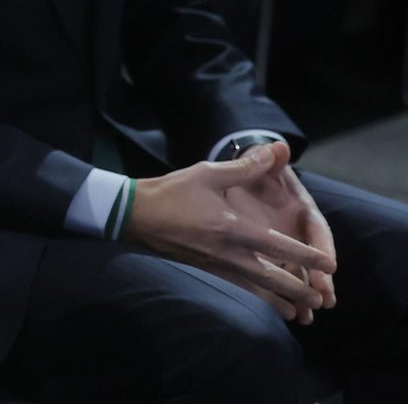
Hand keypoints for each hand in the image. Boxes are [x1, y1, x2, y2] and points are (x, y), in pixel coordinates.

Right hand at [126, 144, 334, 320]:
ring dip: (278, 301)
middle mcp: (227, 253)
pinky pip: (237, 287)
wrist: (134, 215)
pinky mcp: (204, 269)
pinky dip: (255, 298)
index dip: (307, 256)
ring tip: (297, 313)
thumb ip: (245, 167)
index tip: (329, 264)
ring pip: (254, 289)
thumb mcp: (208, 174)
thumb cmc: (172, 192)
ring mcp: (215, 265)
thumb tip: (275, 151)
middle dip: (297, 290)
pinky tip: (263, 303)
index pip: (278, 247)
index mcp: (232, 229)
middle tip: (319, 299)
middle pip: (271, 278)